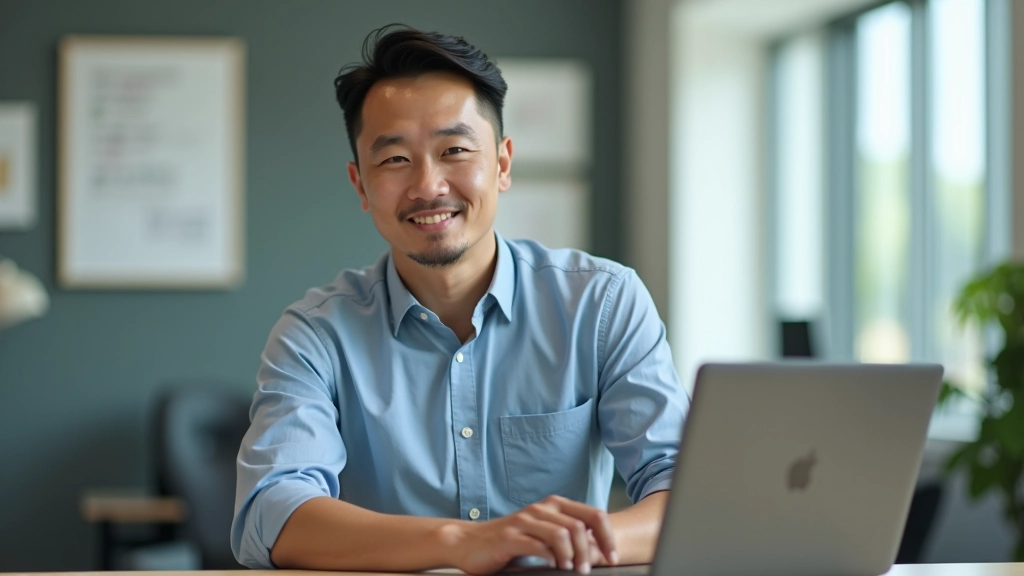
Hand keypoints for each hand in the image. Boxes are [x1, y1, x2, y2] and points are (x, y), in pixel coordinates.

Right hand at [440, 495, 618, 574]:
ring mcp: (524, 521)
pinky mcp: (509, 537)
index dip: (608, 536)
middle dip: (590, 551)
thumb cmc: (511, 541)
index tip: (613, 557)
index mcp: (554, 506)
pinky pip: (537, 545)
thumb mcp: (543, 534)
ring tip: (572, 570)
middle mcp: (541, 509)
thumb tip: (598, 550)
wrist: (470, 543)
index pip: (592, 515)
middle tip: (588, 570)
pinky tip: (553, 566)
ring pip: (561, 533)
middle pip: (580, 525)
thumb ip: (567, 536)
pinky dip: (550, 557)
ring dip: (572, 555)